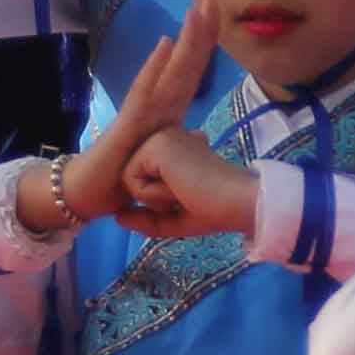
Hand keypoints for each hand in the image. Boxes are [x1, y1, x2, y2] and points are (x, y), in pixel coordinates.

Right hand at [58, 4, 219, 223]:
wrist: (89, 195)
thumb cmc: (122, 178)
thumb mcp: (163, 166)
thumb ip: (181, 148)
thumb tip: (202, 135)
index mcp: (167, 114)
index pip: (191, 75)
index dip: (205, 46)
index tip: (219, 17)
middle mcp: (156, 106)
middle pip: (183, 66)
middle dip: (199, 33)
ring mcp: (141, 112)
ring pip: (168, 73)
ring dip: (183, 43)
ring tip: (194, 13)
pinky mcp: (127, 125)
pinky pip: (143, 93)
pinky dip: (154, 68)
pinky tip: (164, 44)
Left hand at [115, 126, 259, 237]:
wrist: (236, 202)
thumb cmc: (214, 210)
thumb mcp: (175, 218)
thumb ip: (146, 218)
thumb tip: (118, 218)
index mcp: (173, 149)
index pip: (141, 180)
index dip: (159, 201)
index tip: (189, 195)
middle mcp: (165, 136)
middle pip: (131, 180)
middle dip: (154, 200)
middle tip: (186, 194)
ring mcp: (159, 137)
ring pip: (128, 180)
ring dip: (154, 198)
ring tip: (182, 190)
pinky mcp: (155, 144)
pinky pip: (130, 181)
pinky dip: (152, 194)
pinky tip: (177, 186)